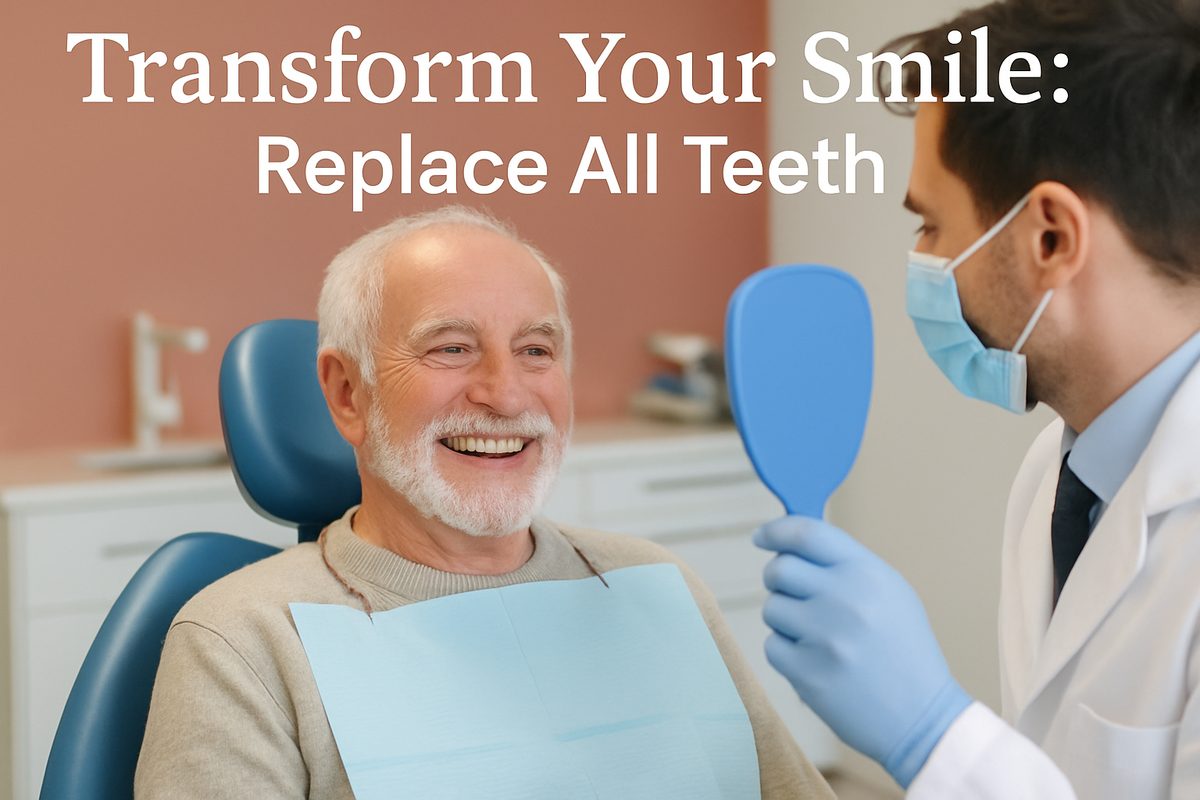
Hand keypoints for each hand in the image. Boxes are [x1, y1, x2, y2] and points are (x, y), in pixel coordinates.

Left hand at [754, 516, 971, 787]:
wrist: (922, 718)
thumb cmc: (904, 652)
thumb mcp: (890, 593)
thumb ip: (844, 566)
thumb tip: (792, 546)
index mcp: (867, 573)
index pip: (806, 533)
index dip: (776, 531)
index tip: (762, 537)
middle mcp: (844, 599)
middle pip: (779, 569)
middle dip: (778, 579)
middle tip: (793, 594)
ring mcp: (823, 637)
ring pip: (771, 608)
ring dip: (785, 619)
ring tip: (818, 636)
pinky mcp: (806, 672)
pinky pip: (772, 646)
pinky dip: (786, 653)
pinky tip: (816, 662)